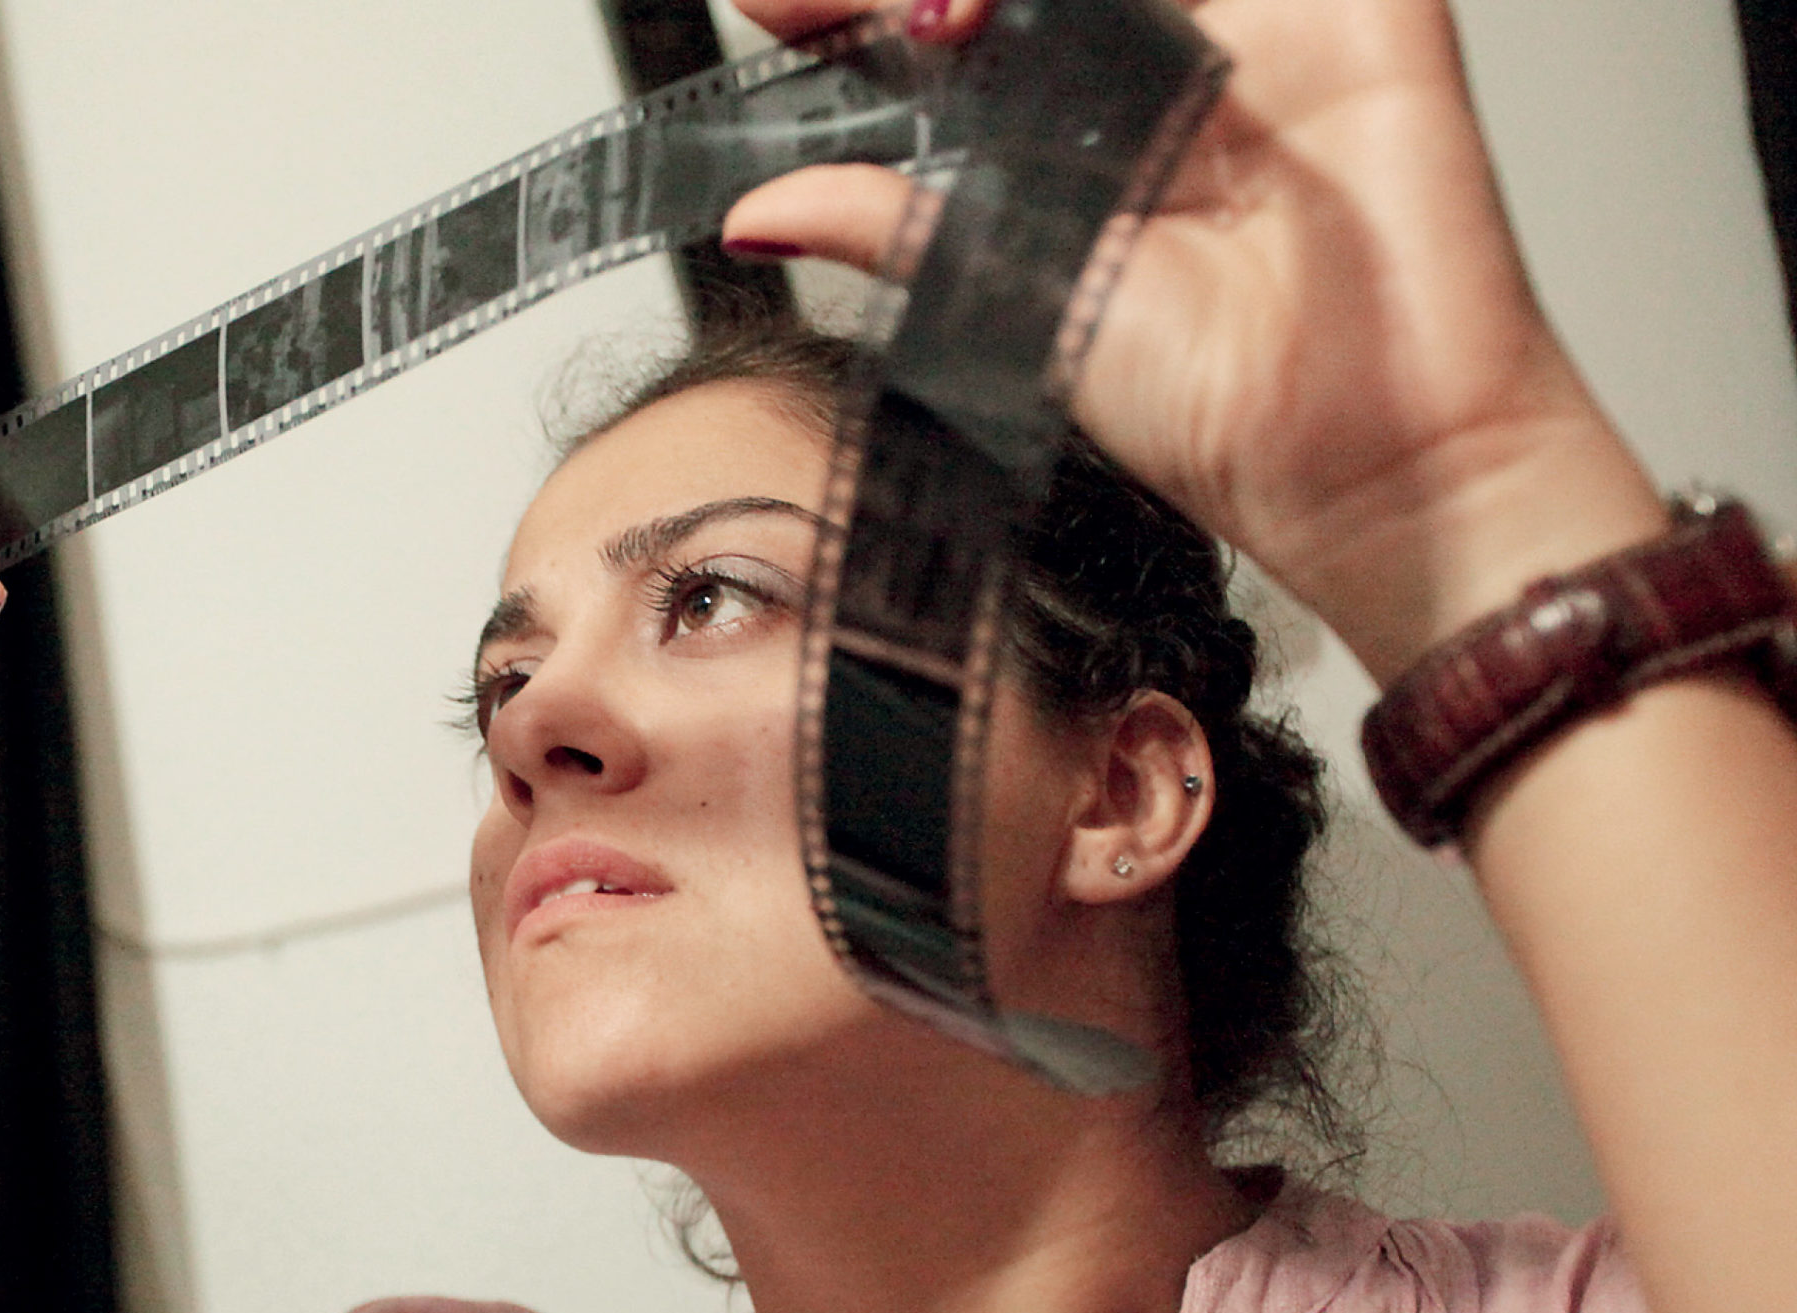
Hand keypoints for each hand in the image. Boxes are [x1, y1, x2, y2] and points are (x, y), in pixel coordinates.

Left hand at [726, 0, 1667, 679]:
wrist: (1369, 454)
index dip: (853, 7)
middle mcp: (1140, 66)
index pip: (945, 24)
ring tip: (955, 5)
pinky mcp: (1356, 2)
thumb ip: (897, 229)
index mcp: (1056, 128)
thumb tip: (757, 215)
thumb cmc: (1214, 404)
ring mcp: (1245, 23)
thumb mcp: (1013, 303)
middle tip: (845, 2)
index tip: (768, 5)